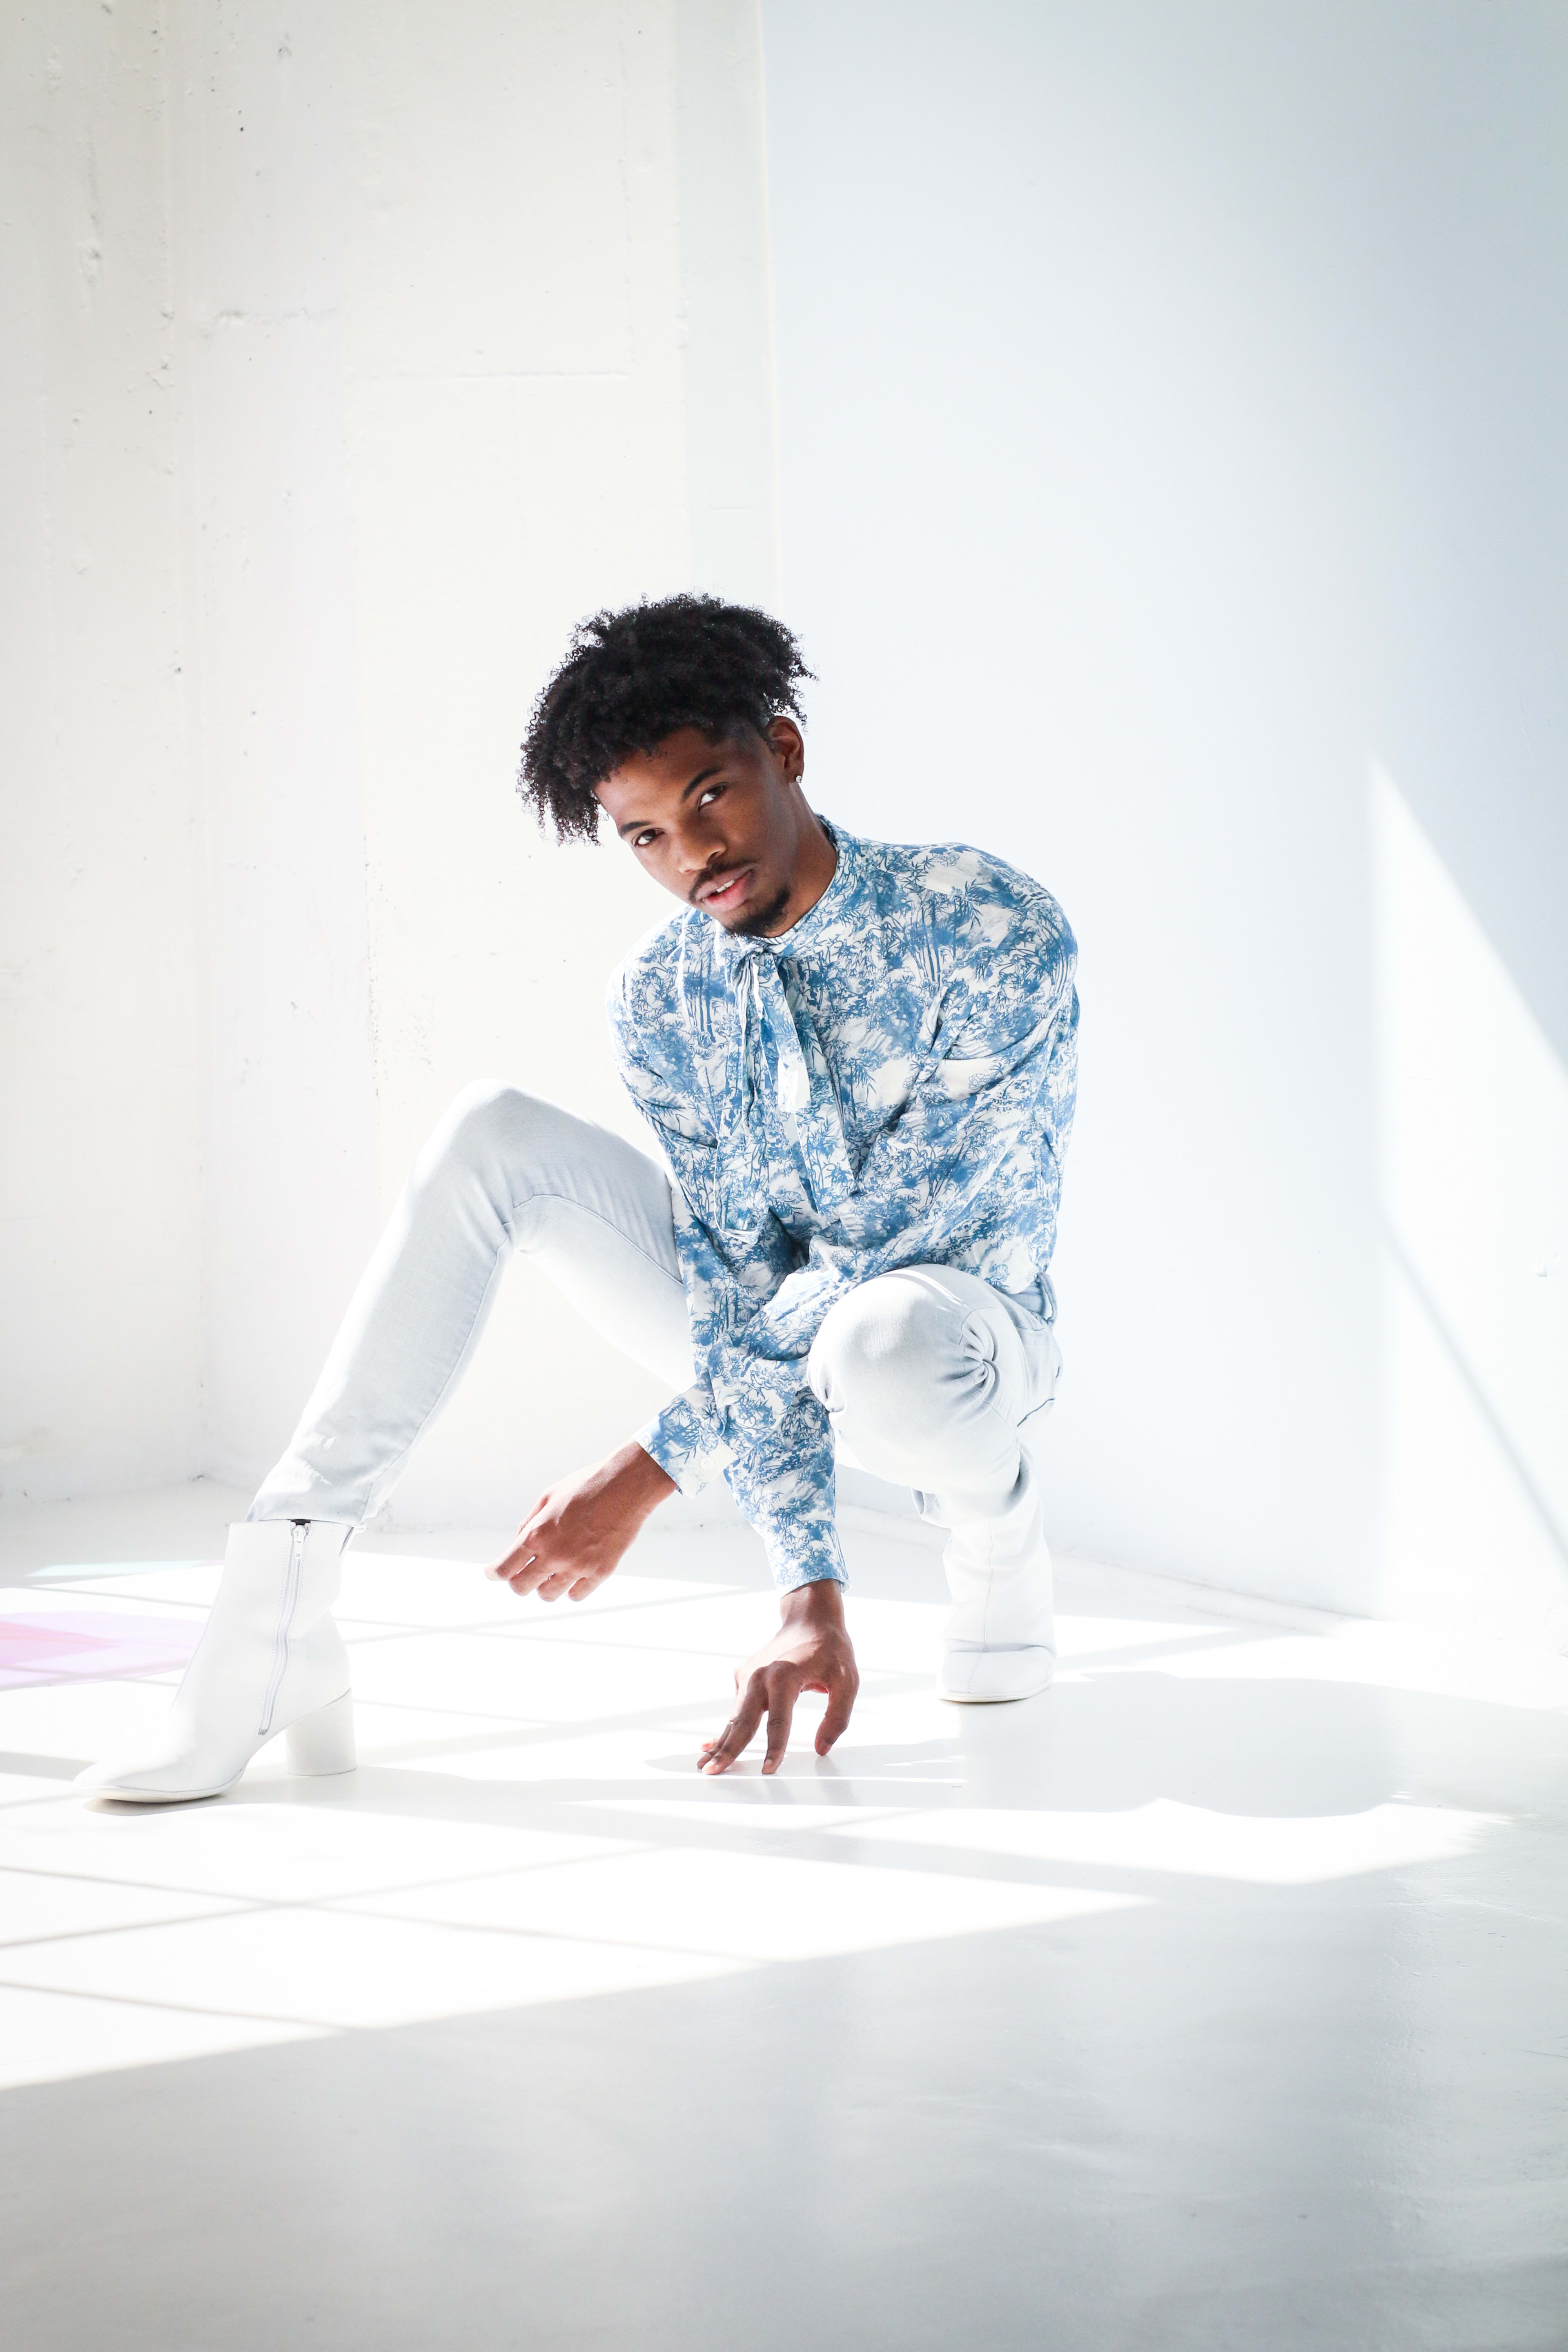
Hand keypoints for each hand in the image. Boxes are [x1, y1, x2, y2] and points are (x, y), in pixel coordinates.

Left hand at [487, 1441, 674, 1603]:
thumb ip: (529, 1524)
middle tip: (523, 1572)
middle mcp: (555, 1555)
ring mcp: (578, 1566)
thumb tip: (518, 1545)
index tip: (492, 1572)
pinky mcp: (600, 1573)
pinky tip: (573, 1574)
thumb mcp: (548, 1497)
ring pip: (548, 1595)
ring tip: (552, 1572)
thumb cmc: (585, 1485)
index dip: (492, 1574)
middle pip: (521, 1587)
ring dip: (544, 1586)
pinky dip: (570, 1588)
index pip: (504, 1568)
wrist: (626, 1486)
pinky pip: (576, 1595)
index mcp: (537, 1534)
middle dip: (517, 1581)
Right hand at [700, 1579, 858, 1776]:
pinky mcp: (744, 1675)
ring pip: (734, 1716)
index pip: (779, 1721)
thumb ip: (837, 1718)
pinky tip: (712, 1746)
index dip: (774, 1749)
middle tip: (711, 1772)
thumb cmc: (831, 1649)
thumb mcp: (848, 1682)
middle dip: (727, 1749)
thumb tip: (821, 1748)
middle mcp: (760, 1675)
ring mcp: (748, 1674)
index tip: (768, 1771)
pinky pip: (736, 1708)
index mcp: (785, 1675)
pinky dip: (726, 1728)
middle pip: (742, 1721)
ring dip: (720, 1742)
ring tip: (704, 1765)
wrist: (809, 1618)